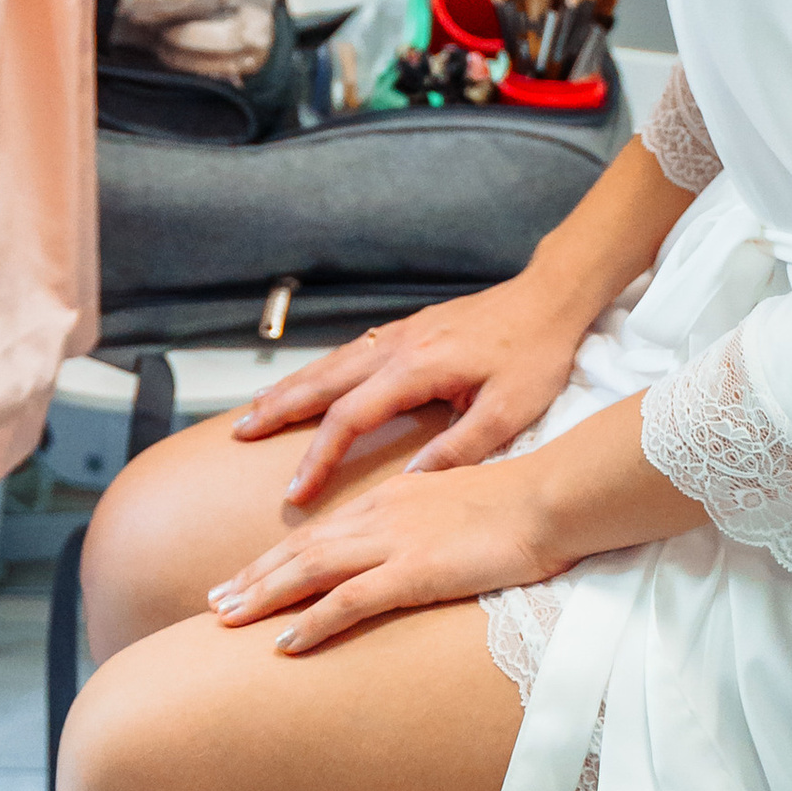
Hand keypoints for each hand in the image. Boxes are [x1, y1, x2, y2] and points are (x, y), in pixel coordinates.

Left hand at [209, 448, 565, 652]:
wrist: (552, 496)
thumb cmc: (522, 503)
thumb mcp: (462, 506)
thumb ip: (429, 526)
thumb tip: (415, 551)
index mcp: (395, 498)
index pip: (323, 530)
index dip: (278, 554)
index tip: (244, 575)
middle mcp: (384, 514)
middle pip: (304, 547)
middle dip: (254, 575)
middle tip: (213, 601)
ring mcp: (397, 542)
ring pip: (313, 568)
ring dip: (265, 594)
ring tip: (227, 619)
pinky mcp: (416, 570)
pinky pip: (352, 600)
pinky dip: (314, 621)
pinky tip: (286, 644)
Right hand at [233, 278, 595, 498]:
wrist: (552, 296)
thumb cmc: (536, 355)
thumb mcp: (508, 412)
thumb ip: (457, 450)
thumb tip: (408, 486)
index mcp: (418, 368)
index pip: (351, 417)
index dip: (319, 457)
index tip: (295, 493)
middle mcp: (400, 345)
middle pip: (325, 380)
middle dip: (280, 408)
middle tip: (239, 434)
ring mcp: (404, 331)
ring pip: (334, 361)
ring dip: (293, 386)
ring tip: (256, 410)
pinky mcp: (414, 327)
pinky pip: (353, 350)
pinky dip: (322, 369)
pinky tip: (311, 381)